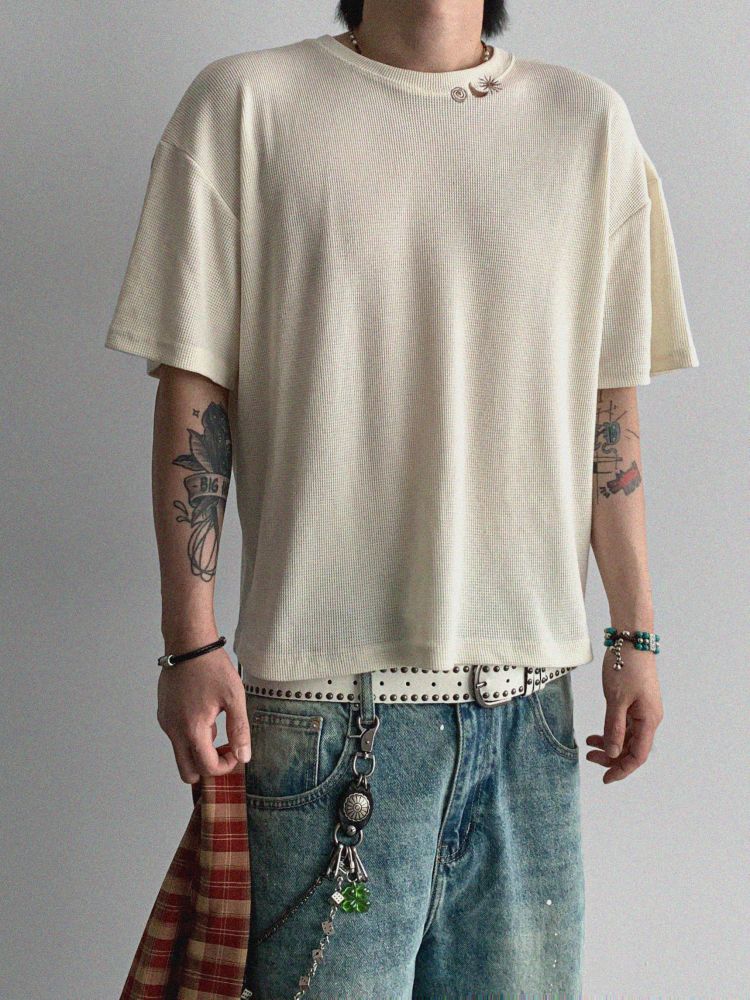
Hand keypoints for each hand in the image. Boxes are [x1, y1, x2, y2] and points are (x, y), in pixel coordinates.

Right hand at [156, 648, 250, 783]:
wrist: (188, 644)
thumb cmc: (211, 667)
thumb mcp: (234, 698)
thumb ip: (239, 730)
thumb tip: (244, 756)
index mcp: (192, 729)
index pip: (206, 768)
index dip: (225, 767)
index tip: (236, 753)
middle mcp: (174, 730)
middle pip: (187, 772)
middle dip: (207, 767)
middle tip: (224, 749)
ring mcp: (166, 722)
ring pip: (181, 753)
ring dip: (199, 749)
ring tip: (215, 722)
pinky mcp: (163, 714)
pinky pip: (176, 736)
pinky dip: (190, 735)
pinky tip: (204, 713)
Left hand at [585, 649, 663, 782]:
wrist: (631, 640)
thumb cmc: (625, 666)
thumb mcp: (616, 699)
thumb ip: (614, 727)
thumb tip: (613, 753)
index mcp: (649, 720)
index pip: (638, 755)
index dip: (622, 770)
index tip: (605, 779)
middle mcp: (649, 718)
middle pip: (633, 748)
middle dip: (612, 758)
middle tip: (590, 758)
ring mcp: (643, 710)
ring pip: (628, 738)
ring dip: (610, 745)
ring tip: (589, 745)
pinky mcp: (636, 702)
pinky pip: (625, 725)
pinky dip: (611, 731)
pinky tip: (596, 733)